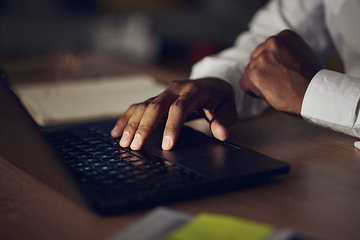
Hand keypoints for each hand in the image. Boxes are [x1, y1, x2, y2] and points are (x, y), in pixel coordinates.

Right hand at [111, 78, 236, 149]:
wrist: (212, 83)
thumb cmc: (219, 98)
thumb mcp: (228, 108)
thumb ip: (224, 121)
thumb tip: (221, 134)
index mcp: (194, 91)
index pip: (179, 108)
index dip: (172, 126)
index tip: (167, 145)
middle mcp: (175, 90)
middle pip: (155, 107)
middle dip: (144, 127)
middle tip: (136, 145)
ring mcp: (163, 93)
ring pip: (143, 106)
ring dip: (132, 124)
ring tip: (122, 142)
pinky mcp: (156, 98)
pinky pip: (138, 106)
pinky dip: (126, 118)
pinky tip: (117, 131)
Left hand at [240, 29, 323, 115]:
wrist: (316, 94)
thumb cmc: (313, 80)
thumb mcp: (302, 55)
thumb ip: (286, 52)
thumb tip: (272, 60)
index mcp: (285, 36)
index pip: (267, 49)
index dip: (272, 64)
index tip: (284, 73)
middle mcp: (272, 42)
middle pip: (256, 58)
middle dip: (264, 71)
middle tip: (279, 83)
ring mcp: (262, 57)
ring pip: (250, 71)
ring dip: (259, 82)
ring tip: (277, 89)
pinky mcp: (255, 73)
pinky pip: (244, 83)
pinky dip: (252, 91)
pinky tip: (267, 94)